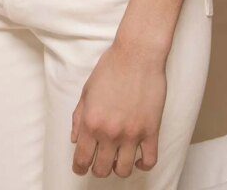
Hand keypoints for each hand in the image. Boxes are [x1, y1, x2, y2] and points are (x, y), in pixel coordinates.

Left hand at [71, 38, 166, 177]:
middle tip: (98, 162)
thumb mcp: (87, 91)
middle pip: (102, 169)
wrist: (137, 54)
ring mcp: (132, 134)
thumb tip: (75, 139)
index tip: (80, 169)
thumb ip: (78, 117)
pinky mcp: (151, 131)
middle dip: (97, 169)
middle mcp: (110, 132)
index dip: (79, 168)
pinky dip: (143, 165)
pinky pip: (149, 161)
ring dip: (118, 168)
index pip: (82, 158)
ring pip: (124, 170)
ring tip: (117, 160)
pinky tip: (138, 159)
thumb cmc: (111, 68)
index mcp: (91, 122)